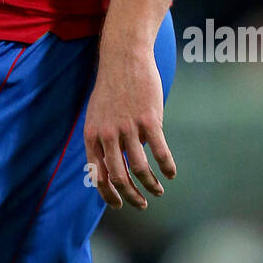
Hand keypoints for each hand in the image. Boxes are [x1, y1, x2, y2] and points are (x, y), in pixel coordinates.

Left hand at [83, 46, 175, 209]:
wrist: (124, 58)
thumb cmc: (112, 88)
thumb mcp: (96, 115)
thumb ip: (101, 140)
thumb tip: (111, 167)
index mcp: (92, 135)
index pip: (98, 175)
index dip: (109, 195)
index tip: (120, 204)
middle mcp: (108, 134)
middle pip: (120, 177)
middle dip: (132, 197)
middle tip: (142, 204)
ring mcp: (128, 127)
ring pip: (140, 169)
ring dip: (151, 186)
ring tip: (158, 190)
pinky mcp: (149, 120)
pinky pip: (160, 152)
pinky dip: (167, 167)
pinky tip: (170, 173)